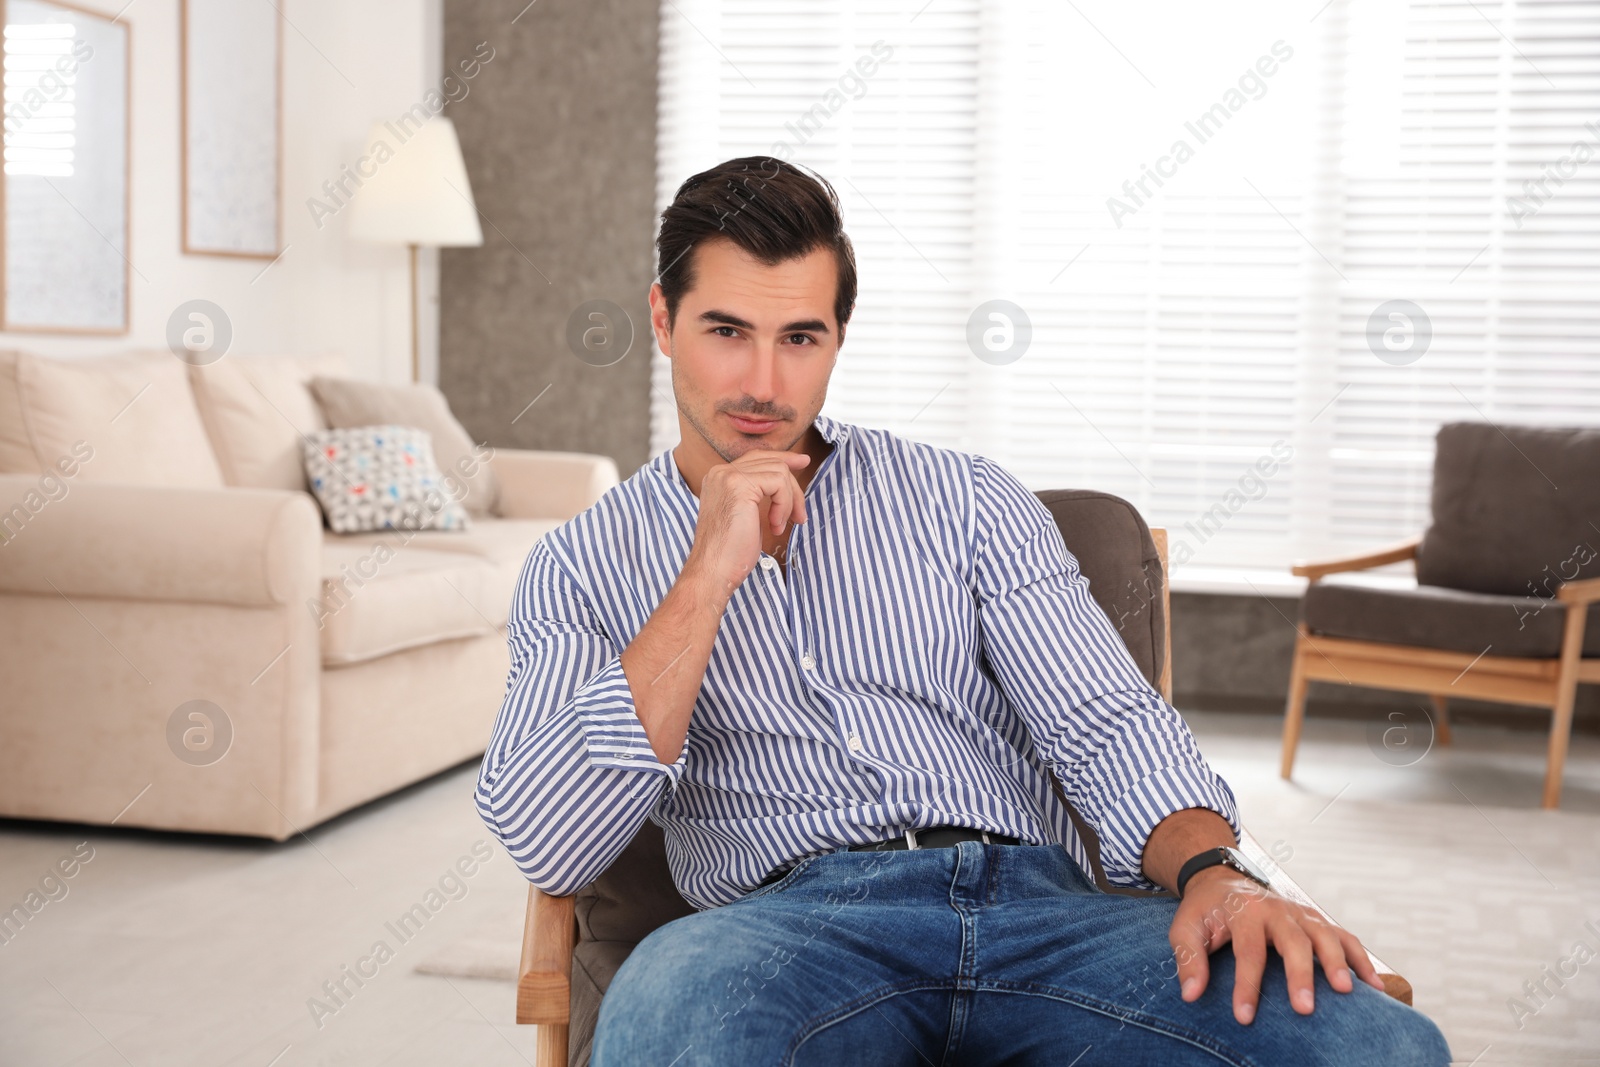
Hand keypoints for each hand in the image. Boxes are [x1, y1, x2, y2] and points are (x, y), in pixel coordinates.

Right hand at [685, 449, 810, 588]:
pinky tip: (774, 526)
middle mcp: (720, 472)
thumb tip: (785, 480)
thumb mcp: (746, 515)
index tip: (803, 462)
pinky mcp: (739, 484)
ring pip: (779, 471)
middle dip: (793, 487)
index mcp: (719, 478)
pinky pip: (778, 482)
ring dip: (788, 502)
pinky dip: (784, 505)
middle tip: (800, 515)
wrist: (713, 571)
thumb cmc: (730, 552)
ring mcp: (728, 476)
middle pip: (771, 462)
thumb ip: (758, 494)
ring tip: (778, 526)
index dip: (783, 459)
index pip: (757, 458)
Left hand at [1169, 866, 1386, 1024]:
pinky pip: (1344, 938)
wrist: (1224, 880)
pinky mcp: (1316, 920)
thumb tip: (1192, 995)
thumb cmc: (1206, 911)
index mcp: (1244, 911)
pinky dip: (1361, 960)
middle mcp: (1277, 910)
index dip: (1246, 985)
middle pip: (1294, 942)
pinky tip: (1375, 987)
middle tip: (1304, 1009)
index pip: (1248, 951)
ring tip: (1346, 993)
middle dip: (1300, 975)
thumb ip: (1189, 958)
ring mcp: (1301, 913)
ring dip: (1338, 963)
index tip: (1245, 1017)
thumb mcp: (1185, 928)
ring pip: (1325, 935)